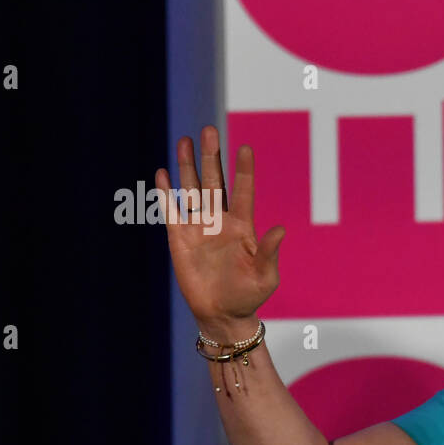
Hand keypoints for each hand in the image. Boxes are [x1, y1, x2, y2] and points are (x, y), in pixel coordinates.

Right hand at [155, 126, 284, 333]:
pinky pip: (172, 211)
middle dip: (212, 157)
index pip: (244, 191)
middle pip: (215, 182)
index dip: (244, 170)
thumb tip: (281, 229)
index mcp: (243, 226)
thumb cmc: (249, 295)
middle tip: (209, 130)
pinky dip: (166, 193)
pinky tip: (162, 173)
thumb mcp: (266, 276)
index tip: (245, 148)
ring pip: (192, 190)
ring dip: (188, 166)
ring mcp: (199, 228)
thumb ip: (270, 252)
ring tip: (185, 140)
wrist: (223, 314)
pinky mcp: (179, 239)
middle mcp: (220, 221)